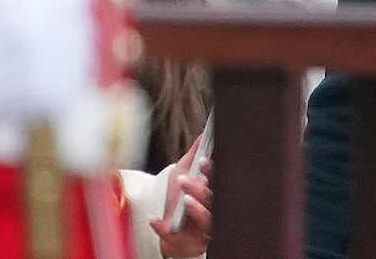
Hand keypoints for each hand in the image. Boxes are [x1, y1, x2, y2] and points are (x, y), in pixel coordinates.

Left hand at [153, 133, 213, 257]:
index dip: (212, 173)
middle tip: (185, 180)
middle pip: (215, 203)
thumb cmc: (181, 196)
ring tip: (184, 199)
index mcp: (216, 195)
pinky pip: (177, 238)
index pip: (220, 184)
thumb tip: (204, 132)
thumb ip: (195, 153)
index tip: (203, 161)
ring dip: (196, 209)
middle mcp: (214, 213)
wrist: (171, 226)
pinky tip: (154, 220)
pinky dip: (164, 229)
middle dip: (202, 191)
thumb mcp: (186, 171)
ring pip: (206, 222)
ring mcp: (203, 231)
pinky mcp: (188, 244)